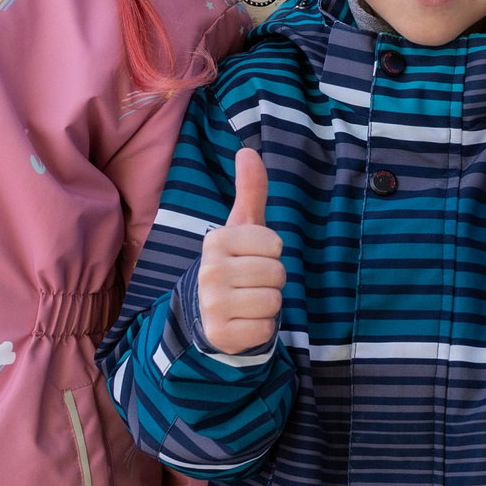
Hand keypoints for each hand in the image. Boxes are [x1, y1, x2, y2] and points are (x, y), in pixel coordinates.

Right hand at [196, 148, 283, 354]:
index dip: (271, 253)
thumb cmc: (235, 264)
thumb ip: (250, 191)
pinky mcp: (221, 334)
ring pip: (274, 301)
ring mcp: (212, 304)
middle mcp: (209, 271)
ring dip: (268, 304)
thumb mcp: (244, 228)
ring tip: (248, 301)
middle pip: (277, 273)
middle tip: (251, 283)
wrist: (208, 315)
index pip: (274, 243)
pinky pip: (266, 328)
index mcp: (216, 241)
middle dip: (272, 280)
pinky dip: (262, 328)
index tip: (252, 258)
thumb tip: (247, 151)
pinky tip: (244, 322)